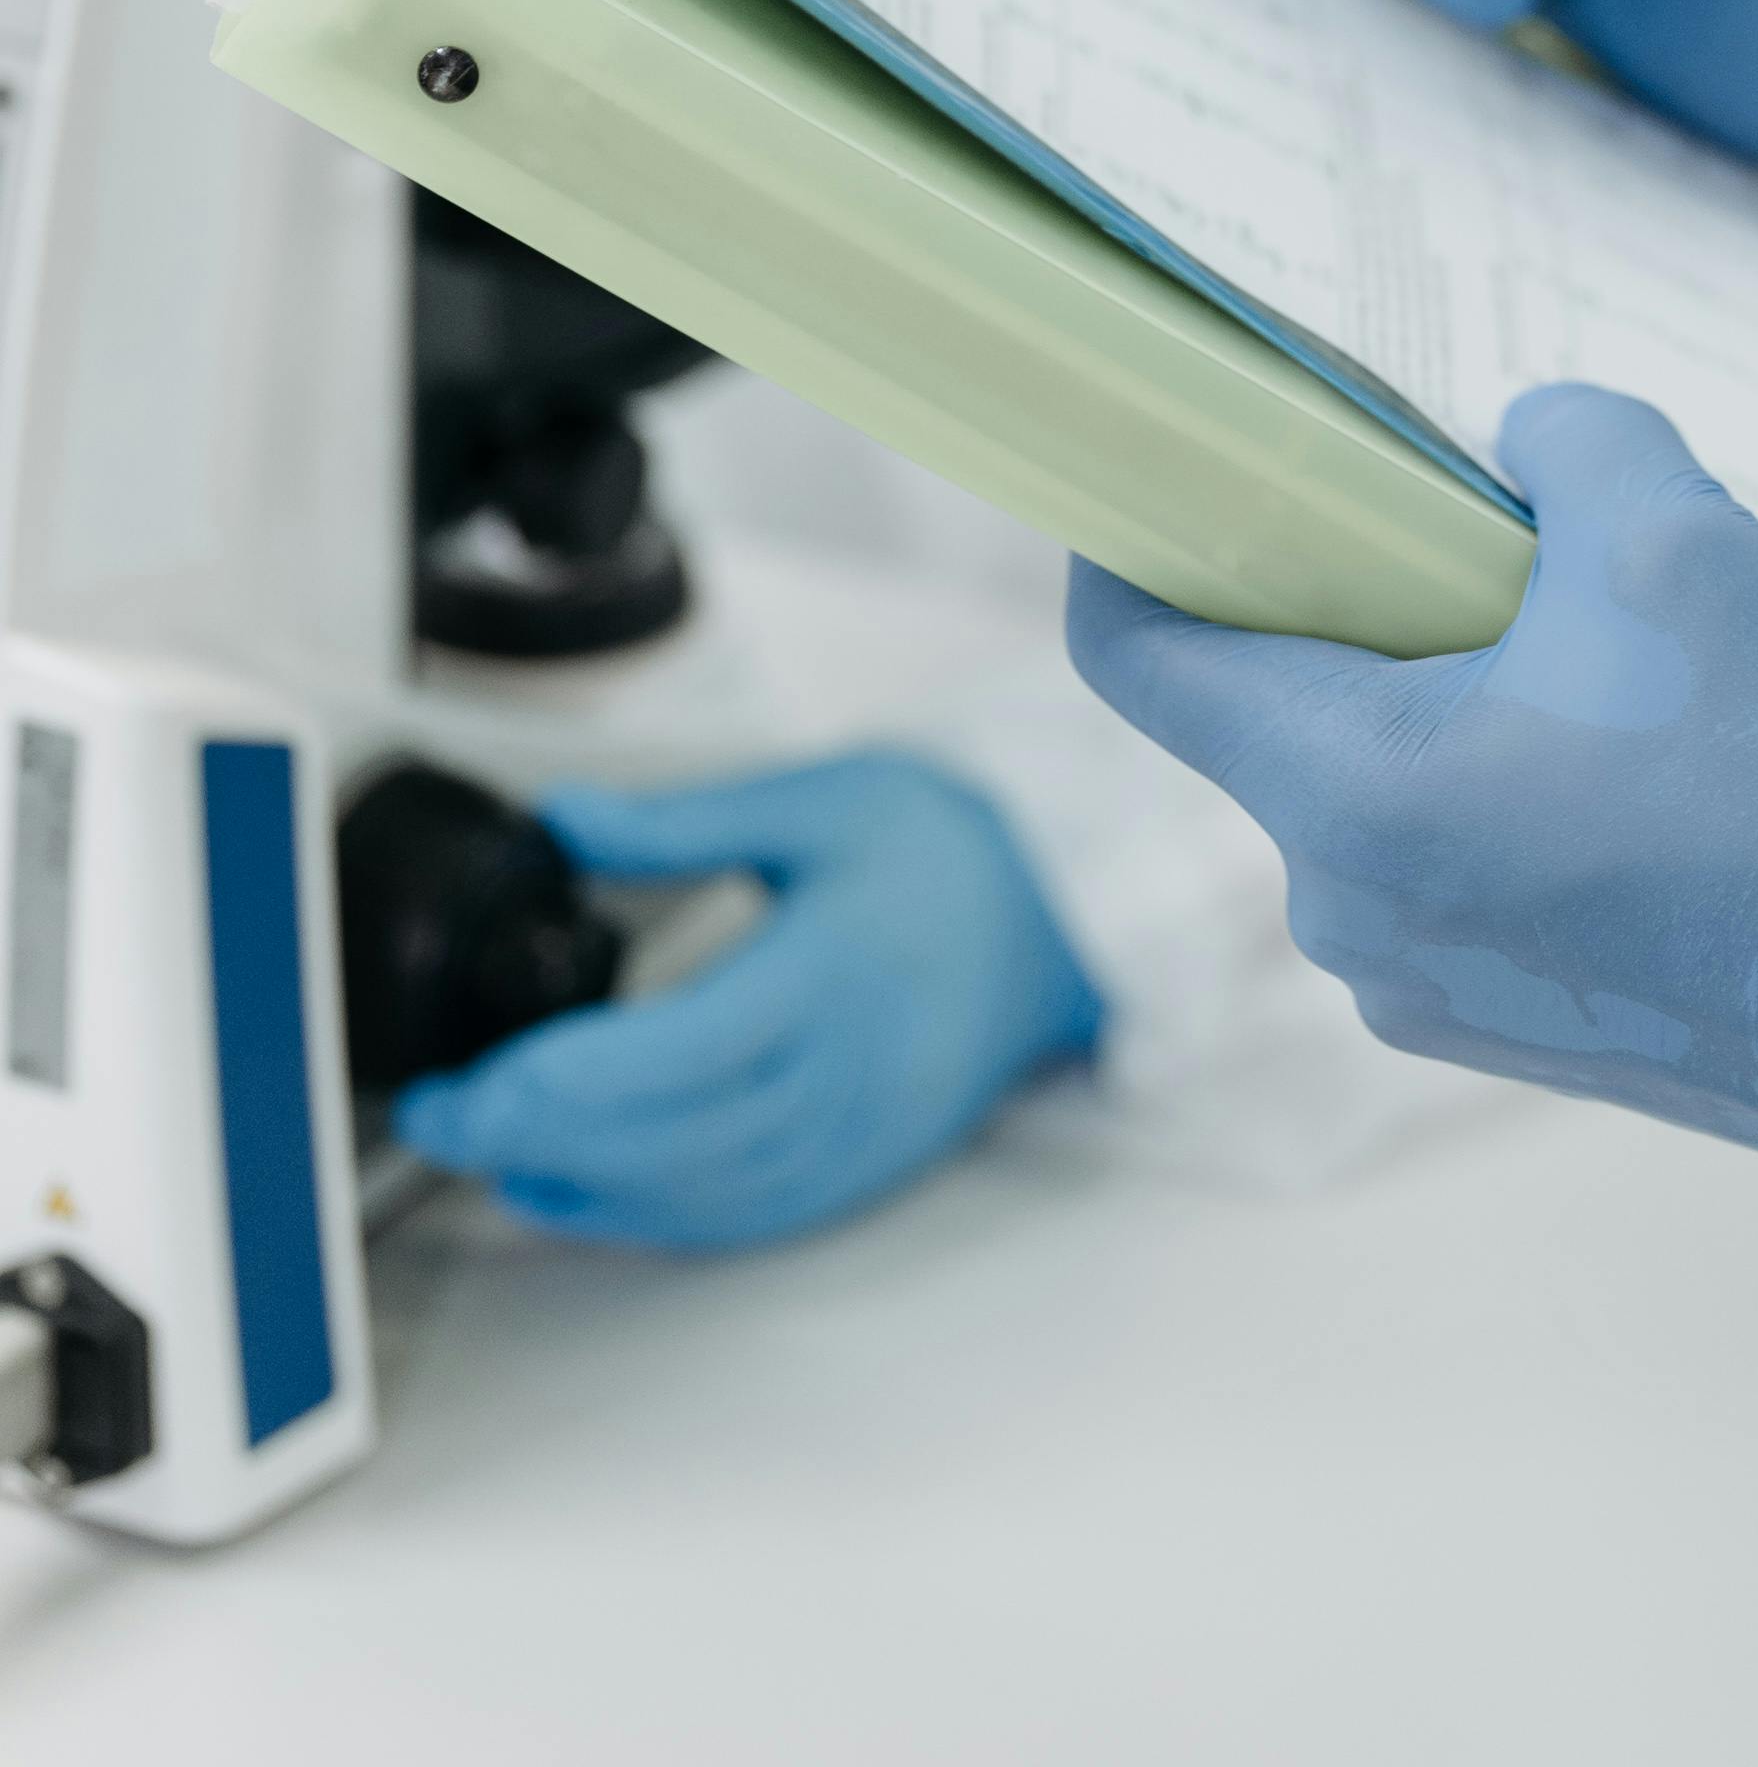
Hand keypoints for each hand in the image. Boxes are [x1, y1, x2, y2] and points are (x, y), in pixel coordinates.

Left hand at [391, 752, 1104, 1250]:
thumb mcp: (817, 797)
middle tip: (438, 1114)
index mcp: (837, 971)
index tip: (473, 1074)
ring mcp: (856, 1133)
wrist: (1065, 915)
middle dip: (538, 1134)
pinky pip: (735, 1215)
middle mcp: (848, 1072)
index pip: (683, 1049)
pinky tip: (571, 1190)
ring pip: (696, 1188)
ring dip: (579, 1181)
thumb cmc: (948, 847)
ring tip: (483, 1150)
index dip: (567, 1077)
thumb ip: (682, 822)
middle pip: (672, 1133)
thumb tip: (563, 820)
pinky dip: (643, 1214)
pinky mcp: (857, 1168)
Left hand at [1067, 381, 1757, 1228]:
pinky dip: (1513, 774)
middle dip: (1362, 592)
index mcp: (1353, 799)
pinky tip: (1652, 734)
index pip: (1139, 656)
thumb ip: (1562, 444)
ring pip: (1383, 782)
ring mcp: (1435, 991)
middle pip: (1278, 709)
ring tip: (1613, 630)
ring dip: (1460, 686)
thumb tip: (1517, 450)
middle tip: (1491, 515)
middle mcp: (1356, 919)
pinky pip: (1461, 859)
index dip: (1136, 531)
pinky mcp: (1521, 1026)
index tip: (1186, 451)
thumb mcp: (1676, 530)